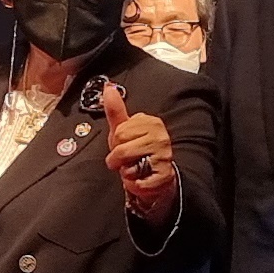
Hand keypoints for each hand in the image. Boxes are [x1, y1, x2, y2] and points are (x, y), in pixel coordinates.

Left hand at [100, 81, 177, 221]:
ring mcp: (164, 156)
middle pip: (122, 149)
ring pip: (129, 167)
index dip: (117, 142)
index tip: (125, 144)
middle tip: (128, 159)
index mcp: (151, 122)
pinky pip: (137, 183)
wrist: (155, 174)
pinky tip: (140, 179)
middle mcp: (161, 137)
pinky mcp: (164, 176)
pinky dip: (133, 185)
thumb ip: (116, 110)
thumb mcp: (124, 129)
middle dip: (118, 158)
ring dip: (126, 172)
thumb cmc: (136, 149)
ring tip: (134, 168)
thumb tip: (108, 87)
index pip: (120, 132)